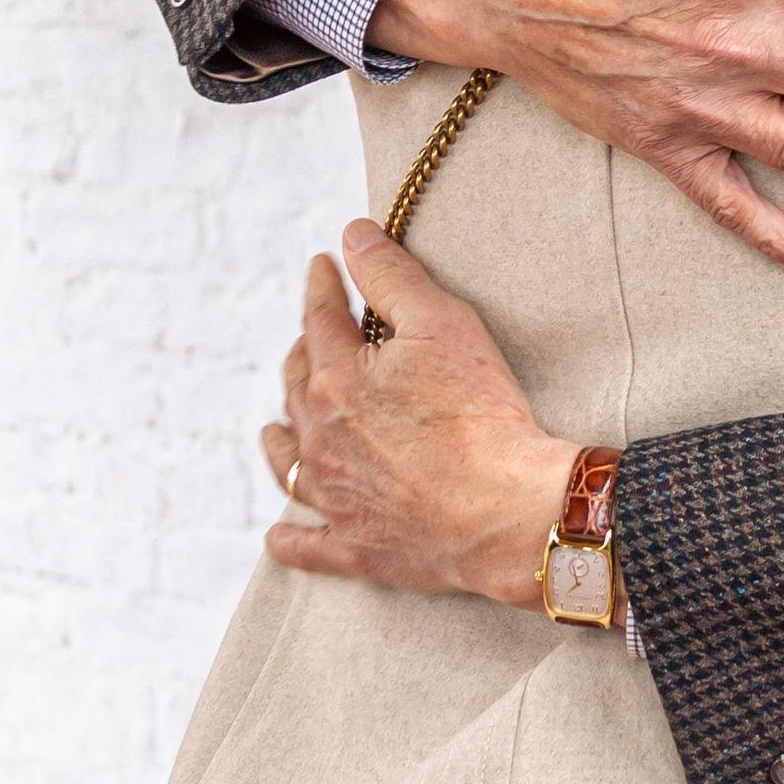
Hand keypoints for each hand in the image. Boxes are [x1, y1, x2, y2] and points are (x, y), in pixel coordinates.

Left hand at [263, 226, 574, 608]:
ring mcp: (334, 497)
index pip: (320, 319)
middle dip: (303, 355)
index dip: (322, 286)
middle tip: (313, 339)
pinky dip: (290, 538)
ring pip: (289, 461)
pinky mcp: (356, 547)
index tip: (322, 267)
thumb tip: (352, 236)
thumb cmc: (481, 417)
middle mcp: (320, 438)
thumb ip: (391, 277)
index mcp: (335, 380)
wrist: (508, 512)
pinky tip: (279, 534)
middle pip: (297, 386)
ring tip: (275, 427)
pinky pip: (307, 545)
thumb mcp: (443, 325)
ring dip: (281, 438)